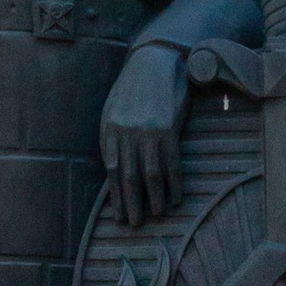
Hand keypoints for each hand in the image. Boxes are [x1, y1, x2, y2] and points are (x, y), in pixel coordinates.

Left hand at [99, 41, 188, 225]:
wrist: (155, 60)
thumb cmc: (133, 87)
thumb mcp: (113, 109)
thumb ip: (112, 137)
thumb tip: (113, 169)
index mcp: (110, 129)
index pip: (111, 170)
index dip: (116, 195)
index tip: (119, 215)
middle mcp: (126, 132)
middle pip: (129, 176)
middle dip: (131, 203)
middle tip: (135, 224)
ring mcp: (148, 132)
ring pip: (150, 174)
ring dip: (154, 198)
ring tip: (156, 215)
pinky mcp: (169, 129)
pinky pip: (172, 163)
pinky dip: (174, 184)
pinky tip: (175, 198)